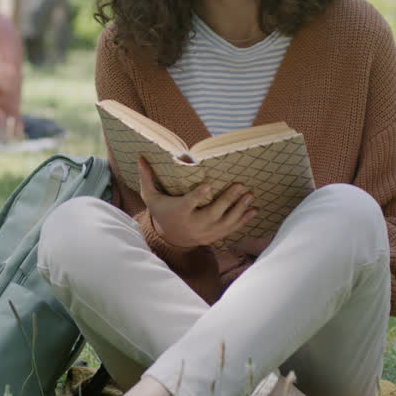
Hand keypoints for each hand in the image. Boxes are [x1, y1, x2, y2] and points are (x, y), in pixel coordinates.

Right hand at [137, 156, 255, 247]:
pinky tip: (254, 211)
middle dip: (227, 201)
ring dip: (239, 209)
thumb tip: (140, 157)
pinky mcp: (214, 236)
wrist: (169, 238)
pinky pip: (231, 229)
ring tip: (250, 196)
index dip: (198, 196)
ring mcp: (205, 233)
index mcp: (179, 212)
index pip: (189, 204)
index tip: (208, 185)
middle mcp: (194, 224)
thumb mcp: (151, 197)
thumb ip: (147, 178)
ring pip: (225, 222)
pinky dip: (243, 221)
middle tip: (240, 186)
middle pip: (212, 213)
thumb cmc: (161, 212)